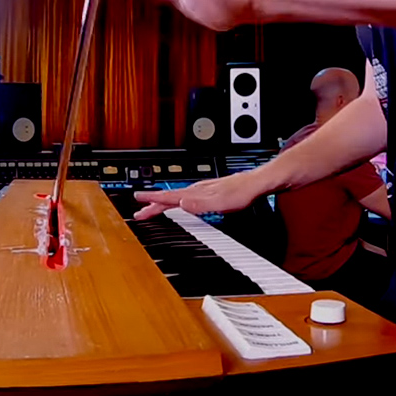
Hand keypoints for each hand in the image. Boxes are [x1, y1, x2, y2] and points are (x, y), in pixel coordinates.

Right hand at [132, 170, 269, 219]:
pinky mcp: (210, 193)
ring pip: (177, 197)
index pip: (169, 197)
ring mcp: (203, 191)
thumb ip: (200, 205)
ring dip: (163, 203)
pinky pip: (187, 197)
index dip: (153, 200)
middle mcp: (197, 190)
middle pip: (170, 198)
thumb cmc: (241, 193)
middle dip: (153, 204)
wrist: (256, 184)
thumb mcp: (220, 203)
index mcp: (196, 193)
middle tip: (139, 211)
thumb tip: (180, 204)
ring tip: (153, 208)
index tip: (138, 201)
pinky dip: (177, 201)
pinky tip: (179, 204)